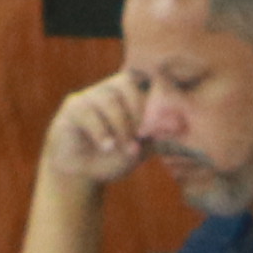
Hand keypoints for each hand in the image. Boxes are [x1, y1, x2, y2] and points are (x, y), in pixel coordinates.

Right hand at [42, 69, 156, 189]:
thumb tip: (179, 125)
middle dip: (139, 112)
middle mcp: (110, 89)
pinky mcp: (73, 108)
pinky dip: (102, 131)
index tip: (163, 121)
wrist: (83, 173)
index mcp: (130, 94)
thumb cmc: (114, 157)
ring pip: (109, 99)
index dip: (157, 94)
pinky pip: (88, 112)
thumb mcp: (141, 149)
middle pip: (129, 82)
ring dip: (122, 126)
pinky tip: (107, 147)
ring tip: (128, 149)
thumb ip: (157, 136)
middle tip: (142, 137)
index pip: (146, 79)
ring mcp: (90, 96)